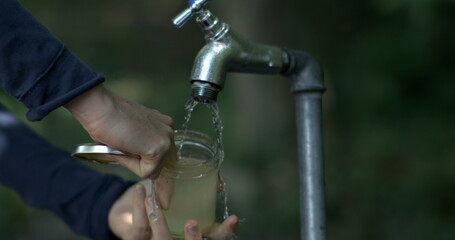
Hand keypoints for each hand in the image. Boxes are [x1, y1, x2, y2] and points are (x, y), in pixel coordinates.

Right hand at [65, 84, 175, 177]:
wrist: (99, 108)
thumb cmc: (107, 119)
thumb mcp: (131, 133)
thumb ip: (140, 144)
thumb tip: (138, 159)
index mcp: (163, 124)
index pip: (159, 154)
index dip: (140, 156)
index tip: (125, 145)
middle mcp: (168, 131)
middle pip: (159, 163)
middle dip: (142, 161)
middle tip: (124, 147)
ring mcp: (166, 139)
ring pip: (154, 169)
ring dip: (135, 164)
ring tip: (123, 146)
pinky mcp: (159, 149)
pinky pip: (147, 171)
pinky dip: (132, 166)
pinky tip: (124, 148)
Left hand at [109, 183, 237, 239]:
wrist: (128, 211)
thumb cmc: (161, 204)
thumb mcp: (181, 198)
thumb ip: (198, 192)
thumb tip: (219, 183)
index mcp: (191, 235)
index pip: (214, 238)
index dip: (226, 232)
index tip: (233, 219)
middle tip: (192, 223)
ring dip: (158, 221)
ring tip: (154, 199)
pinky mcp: (135, 239)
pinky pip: (139, 229)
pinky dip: (139, 210)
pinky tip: (141, 192)